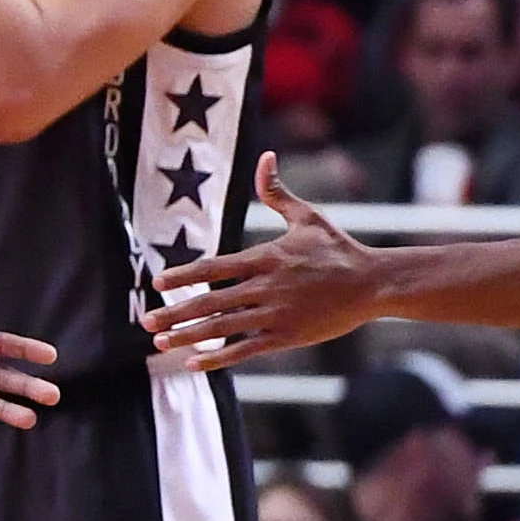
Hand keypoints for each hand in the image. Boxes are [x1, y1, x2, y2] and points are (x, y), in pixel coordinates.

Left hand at [148, 157, 395, 365]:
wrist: (372, 284)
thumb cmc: (338, 249)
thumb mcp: (307, 217)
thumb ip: (277, 193)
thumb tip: (265, 157)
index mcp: (265, 257)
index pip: (215, 267)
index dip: (185, 275)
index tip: (159, 283)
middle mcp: (265, 287)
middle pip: (211, 301)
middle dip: (176, 312)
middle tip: (147, 320)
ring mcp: (275, 315)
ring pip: (222, 327)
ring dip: (188, 335)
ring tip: (160, 342)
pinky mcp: (286, 337)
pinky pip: (245, 349)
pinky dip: (218, 357)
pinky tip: (194, 363)